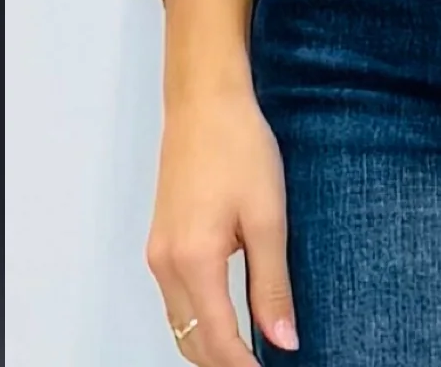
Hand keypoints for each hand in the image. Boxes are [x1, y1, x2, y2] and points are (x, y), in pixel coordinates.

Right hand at [146, 80, 299, 361]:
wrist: (205, 101)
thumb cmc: (238, 146)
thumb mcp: (267, 216)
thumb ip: (272, 284)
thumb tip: (282, 339)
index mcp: (193, 260)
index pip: (217, 339)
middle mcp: (166, 264)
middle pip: (191, 340)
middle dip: (224, 362)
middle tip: (262, 364)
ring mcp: (157, 253)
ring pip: (180, 323)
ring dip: (209, 344)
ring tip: (248, 352)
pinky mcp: (159, 240)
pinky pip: (175, 298)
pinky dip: (198, 318)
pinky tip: (226, 316)